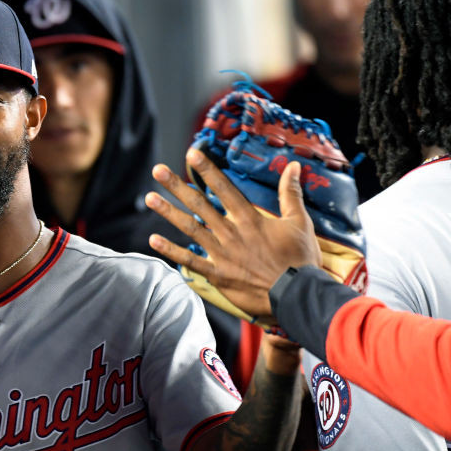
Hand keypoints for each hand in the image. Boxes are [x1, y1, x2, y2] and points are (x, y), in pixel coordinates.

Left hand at [144, 149, 321, 317]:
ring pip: (190, 228)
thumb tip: (292, 166)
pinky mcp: (218, 274)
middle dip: (177, 186)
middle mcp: (231, 232)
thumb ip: (291, 193)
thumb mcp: (299, 222)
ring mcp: (222, 253)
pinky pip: (190, 261)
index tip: (191, 154)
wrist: (297, 295)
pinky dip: (171, 251)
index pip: (224, 188)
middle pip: (199, 204)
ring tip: (149, 198)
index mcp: (250, 218)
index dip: (207, 170)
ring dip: (168, 213)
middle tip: (157, 170)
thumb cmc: (300, 259)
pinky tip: (153, 240)